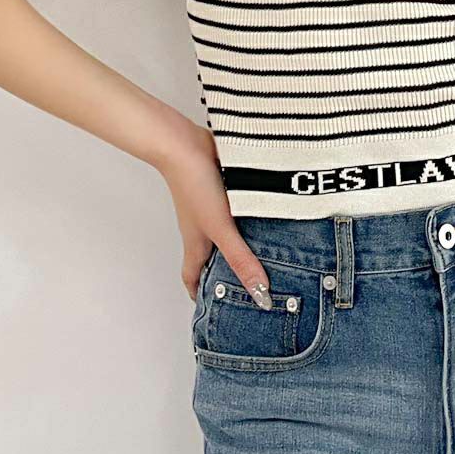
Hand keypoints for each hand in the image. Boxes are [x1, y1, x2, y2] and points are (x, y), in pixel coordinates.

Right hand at [154, 122, 272, 308]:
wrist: (186, 144)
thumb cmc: (195, 188)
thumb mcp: (221, 230)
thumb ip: (241, 260)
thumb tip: (260, 294)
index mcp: (197, 244)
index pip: (192, 276)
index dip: (198, 294)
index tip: (209, 309)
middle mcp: (203, 228)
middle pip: (211, 256)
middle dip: (224, 272)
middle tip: (247, 282)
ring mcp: (212, 207)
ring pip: (225, 232)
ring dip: (241, 243)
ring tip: (267, 251)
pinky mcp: (224, 189)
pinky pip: (236, 209)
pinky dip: (248, 217)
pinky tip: (268, 214)